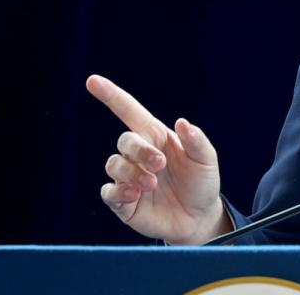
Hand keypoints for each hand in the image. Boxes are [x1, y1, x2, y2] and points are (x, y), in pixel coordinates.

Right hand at [86, 74, 232, 244]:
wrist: (200, 218)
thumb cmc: (202, 182)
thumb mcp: (206, 160)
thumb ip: (196, 141)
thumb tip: (182, 122)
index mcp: (157, 137)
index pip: (130, 112)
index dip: (111, 96)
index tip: (93, 81)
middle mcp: (139, 155)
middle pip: (125, 140)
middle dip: (139, 150)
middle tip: (160, 165)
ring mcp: (129, 177)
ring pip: (114, 165)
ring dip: (131, 172)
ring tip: (152, 184)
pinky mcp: (123, 201)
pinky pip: (108, 192)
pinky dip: (118, 191)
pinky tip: (135, 195)